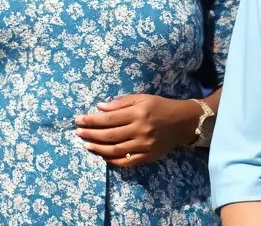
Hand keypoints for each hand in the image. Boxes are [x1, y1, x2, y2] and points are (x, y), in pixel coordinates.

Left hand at [73, 94, 198, 166]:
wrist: (182, 122)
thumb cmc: (159, 106)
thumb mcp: (142, 98)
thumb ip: (120, 103)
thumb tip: (100, 107)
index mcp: (137, 113)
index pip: (109, 118)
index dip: (92, 120)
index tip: (78, 120)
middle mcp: (140, 130)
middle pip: (109, 135)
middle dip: (91, 134)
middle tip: (78, 133)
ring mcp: (144, 146)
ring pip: (115, 150)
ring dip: (98, 148)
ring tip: (86, 145)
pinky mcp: (147, 156)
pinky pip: (126, 162)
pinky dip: (113, 161)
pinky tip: (103, 156)